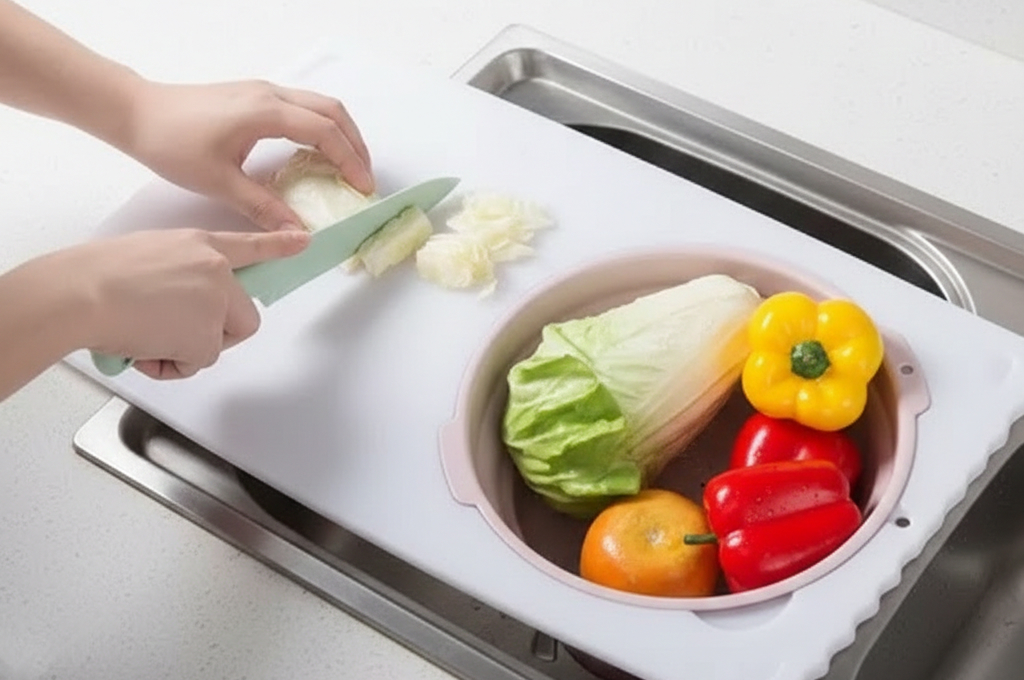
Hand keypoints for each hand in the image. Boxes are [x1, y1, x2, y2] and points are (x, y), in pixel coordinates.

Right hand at [64, 228, 309, 377]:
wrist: (81, 293)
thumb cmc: (98, 276)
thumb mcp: (150, 256)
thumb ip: (180, 273)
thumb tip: (178, 304)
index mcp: (201, 245)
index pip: (250, 245)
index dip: (279, 246)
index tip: (303, 242)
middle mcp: (217, 270)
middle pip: (243, 317)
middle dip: (216, 335)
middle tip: (176, 336)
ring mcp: (215, 303)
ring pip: (215, 344)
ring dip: (185, 351)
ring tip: (147, 337)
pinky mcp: (206, 335)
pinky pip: (196, 363)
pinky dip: (171, 365)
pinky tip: (144, 348)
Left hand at [123, 79, 374, 231]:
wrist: (136, 113)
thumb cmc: (171, 143)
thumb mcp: (218, 183)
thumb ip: (263, 207)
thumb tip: (297, 232)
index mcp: (266, 112)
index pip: (325, 133)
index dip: (350, 161)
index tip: (362, 188)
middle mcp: (270, 95)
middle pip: (332, 111)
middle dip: (355, 144)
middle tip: (363, 178)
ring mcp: (262, 91)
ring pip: (319, 105)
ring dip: (340, 133)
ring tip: (347, 167)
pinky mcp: (253, 95)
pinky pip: (302, 106)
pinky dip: (320, 127)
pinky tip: (314, 154)